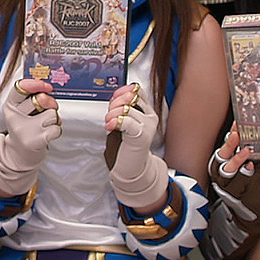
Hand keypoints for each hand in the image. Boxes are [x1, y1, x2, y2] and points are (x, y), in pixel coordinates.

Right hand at [0, 79, 60, 196]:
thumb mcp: (22, 112)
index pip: (20, 88)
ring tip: (45, 125)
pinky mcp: (37, 140)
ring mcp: (26, 130)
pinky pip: (56, 128)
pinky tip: (47, 134)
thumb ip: (33, 98)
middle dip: (50, 102)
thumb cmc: (24, 130)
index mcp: (10, 107)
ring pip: (52, 113)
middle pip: (40, 99)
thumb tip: (47, 90)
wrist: (19, 156)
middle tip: (48, 107)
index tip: (46, 86)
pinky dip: (56, 130)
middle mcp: (16, 118)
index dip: (35, 84)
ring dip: (54, 119)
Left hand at [104, 83, 167, 211]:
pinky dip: (115, 121)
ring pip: (127, 107)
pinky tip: (111, 127)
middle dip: (116, 102)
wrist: (132, 169)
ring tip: (109, 123)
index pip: (136, 89)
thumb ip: (122, 108)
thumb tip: (117, 95)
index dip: (122, 91)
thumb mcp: (123, 123)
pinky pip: (127, 120)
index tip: (113, 101)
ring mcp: (148, 125)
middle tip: (110, 115)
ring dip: (112, 114)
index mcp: (147, 111)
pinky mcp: (142, 135)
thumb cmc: (126, 148)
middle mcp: (150, 116)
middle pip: (131, 96)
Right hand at [208, 125, 259, 231]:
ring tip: (246, 151)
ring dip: (237, 160)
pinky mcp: (237, 196)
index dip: (230, 138)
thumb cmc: (253, 188)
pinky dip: (245, 174)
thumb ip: (249, 156)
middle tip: (237, 135)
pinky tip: (251, 167)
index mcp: (224, 166)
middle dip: (229, 145)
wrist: (257, 214)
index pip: (225, 149)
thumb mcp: (251, 168)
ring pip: (228, 171)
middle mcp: (223, 176)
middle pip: (222, 158)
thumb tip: (256, 139)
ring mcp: (229, 186)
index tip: (236, 127)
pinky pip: (239, 183)